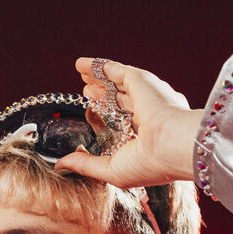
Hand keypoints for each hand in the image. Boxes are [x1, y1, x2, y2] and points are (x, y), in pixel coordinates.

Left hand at [58, 57, 201, 187]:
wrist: (170, 145)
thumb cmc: (149, 164)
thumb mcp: (110, 170)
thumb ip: (86, 165)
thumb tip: (62, 164)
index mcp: (147, 139)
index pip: (123, 122)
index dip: (106, 116)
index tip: (91, 112)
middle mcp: (149, 116)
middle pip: (120, 100)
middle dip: (102, 94)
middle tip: (86, 89)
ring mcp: (146, 97)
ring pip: (117, 84)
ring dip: (98, 77)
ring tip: (82, 72)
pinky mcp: (141, 82)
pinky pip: (116, 70)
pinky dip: (97, 65)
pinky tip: (82, 63)